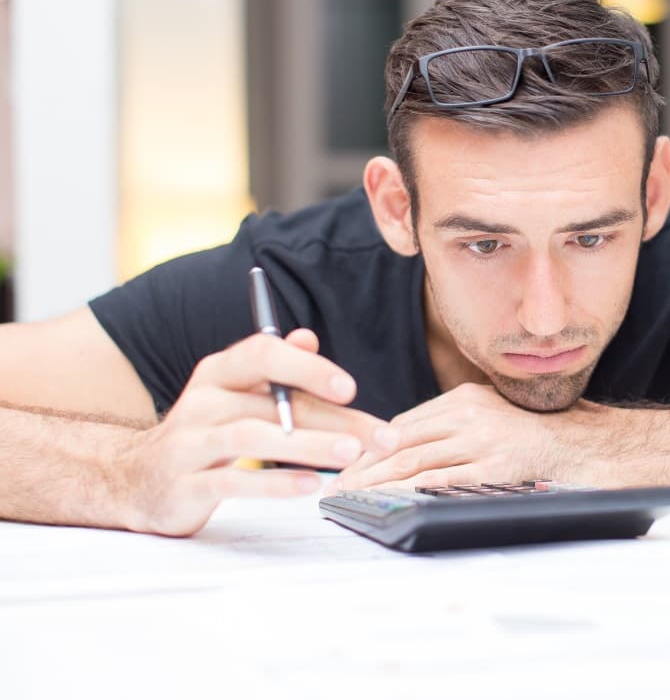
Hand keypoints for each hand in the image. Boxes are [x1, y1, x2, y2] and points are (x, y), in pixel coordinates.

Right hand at [113, 329, 398, 535]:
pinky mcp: (184, 486)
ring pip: (253, 437)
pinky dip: (274, 484)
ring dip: (307, 445)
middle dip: (334, 419)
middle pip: (274, 404)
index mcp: (218, 373)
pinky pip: (232, 482)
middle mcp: (201, 401)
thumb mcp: (235, 395)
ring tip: (350, 454)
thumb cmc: (203, 433)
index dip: (307, 368)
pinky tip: (310, 485)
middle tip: (380, 436)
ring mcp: (189, 444)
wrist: (133, 480)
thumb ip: (276, 371)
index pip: (262, 354)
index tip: (350, 388)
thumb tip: (309, 338)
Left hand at [333, 383, 603, 490]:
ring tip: (350, 498)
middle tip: (334, 487)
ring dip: (375, 482)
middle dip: (362, 466)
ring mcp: (482, 439)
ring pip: (414, 460)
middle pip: (400, 441)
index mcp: (464, 398)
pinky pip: (443, 479)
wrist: (583, 444)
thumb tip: (404, 447)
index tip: (345, 466)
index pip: (402, 424)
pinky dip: (411, 491)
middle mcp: (469, 413)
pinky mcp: (496, 466)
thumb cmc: (534, 434)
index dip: (369, 447)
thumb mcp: (489, 415)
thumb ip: (452, 426)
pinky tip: (390, 501)